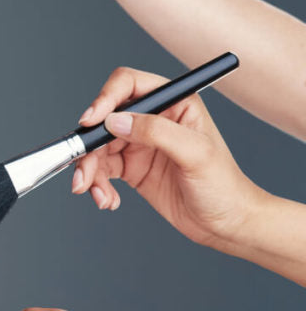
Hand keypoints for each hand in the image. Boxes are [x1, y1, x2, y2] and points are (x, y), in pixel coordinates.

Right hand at [70, 65, 263, 248]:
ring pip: (98, 147)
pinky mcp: (131, 168)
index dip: (105, 99)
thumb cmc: (224, 186)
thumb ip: (156, 132)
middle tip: (84, 171)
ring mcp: (140, 144)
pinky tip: (108, 200)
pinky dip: (97, 185)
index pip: (128, 85)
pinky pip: (101, 170)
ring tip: (94, 193)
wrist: (227, 225)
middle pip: (105, 120)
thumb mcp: (196, 154)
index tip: (90, 122)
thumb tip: (115, 121)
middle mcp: (153, 119)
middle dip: (89, 146)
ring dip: (89, 170)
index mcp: (174, 103)